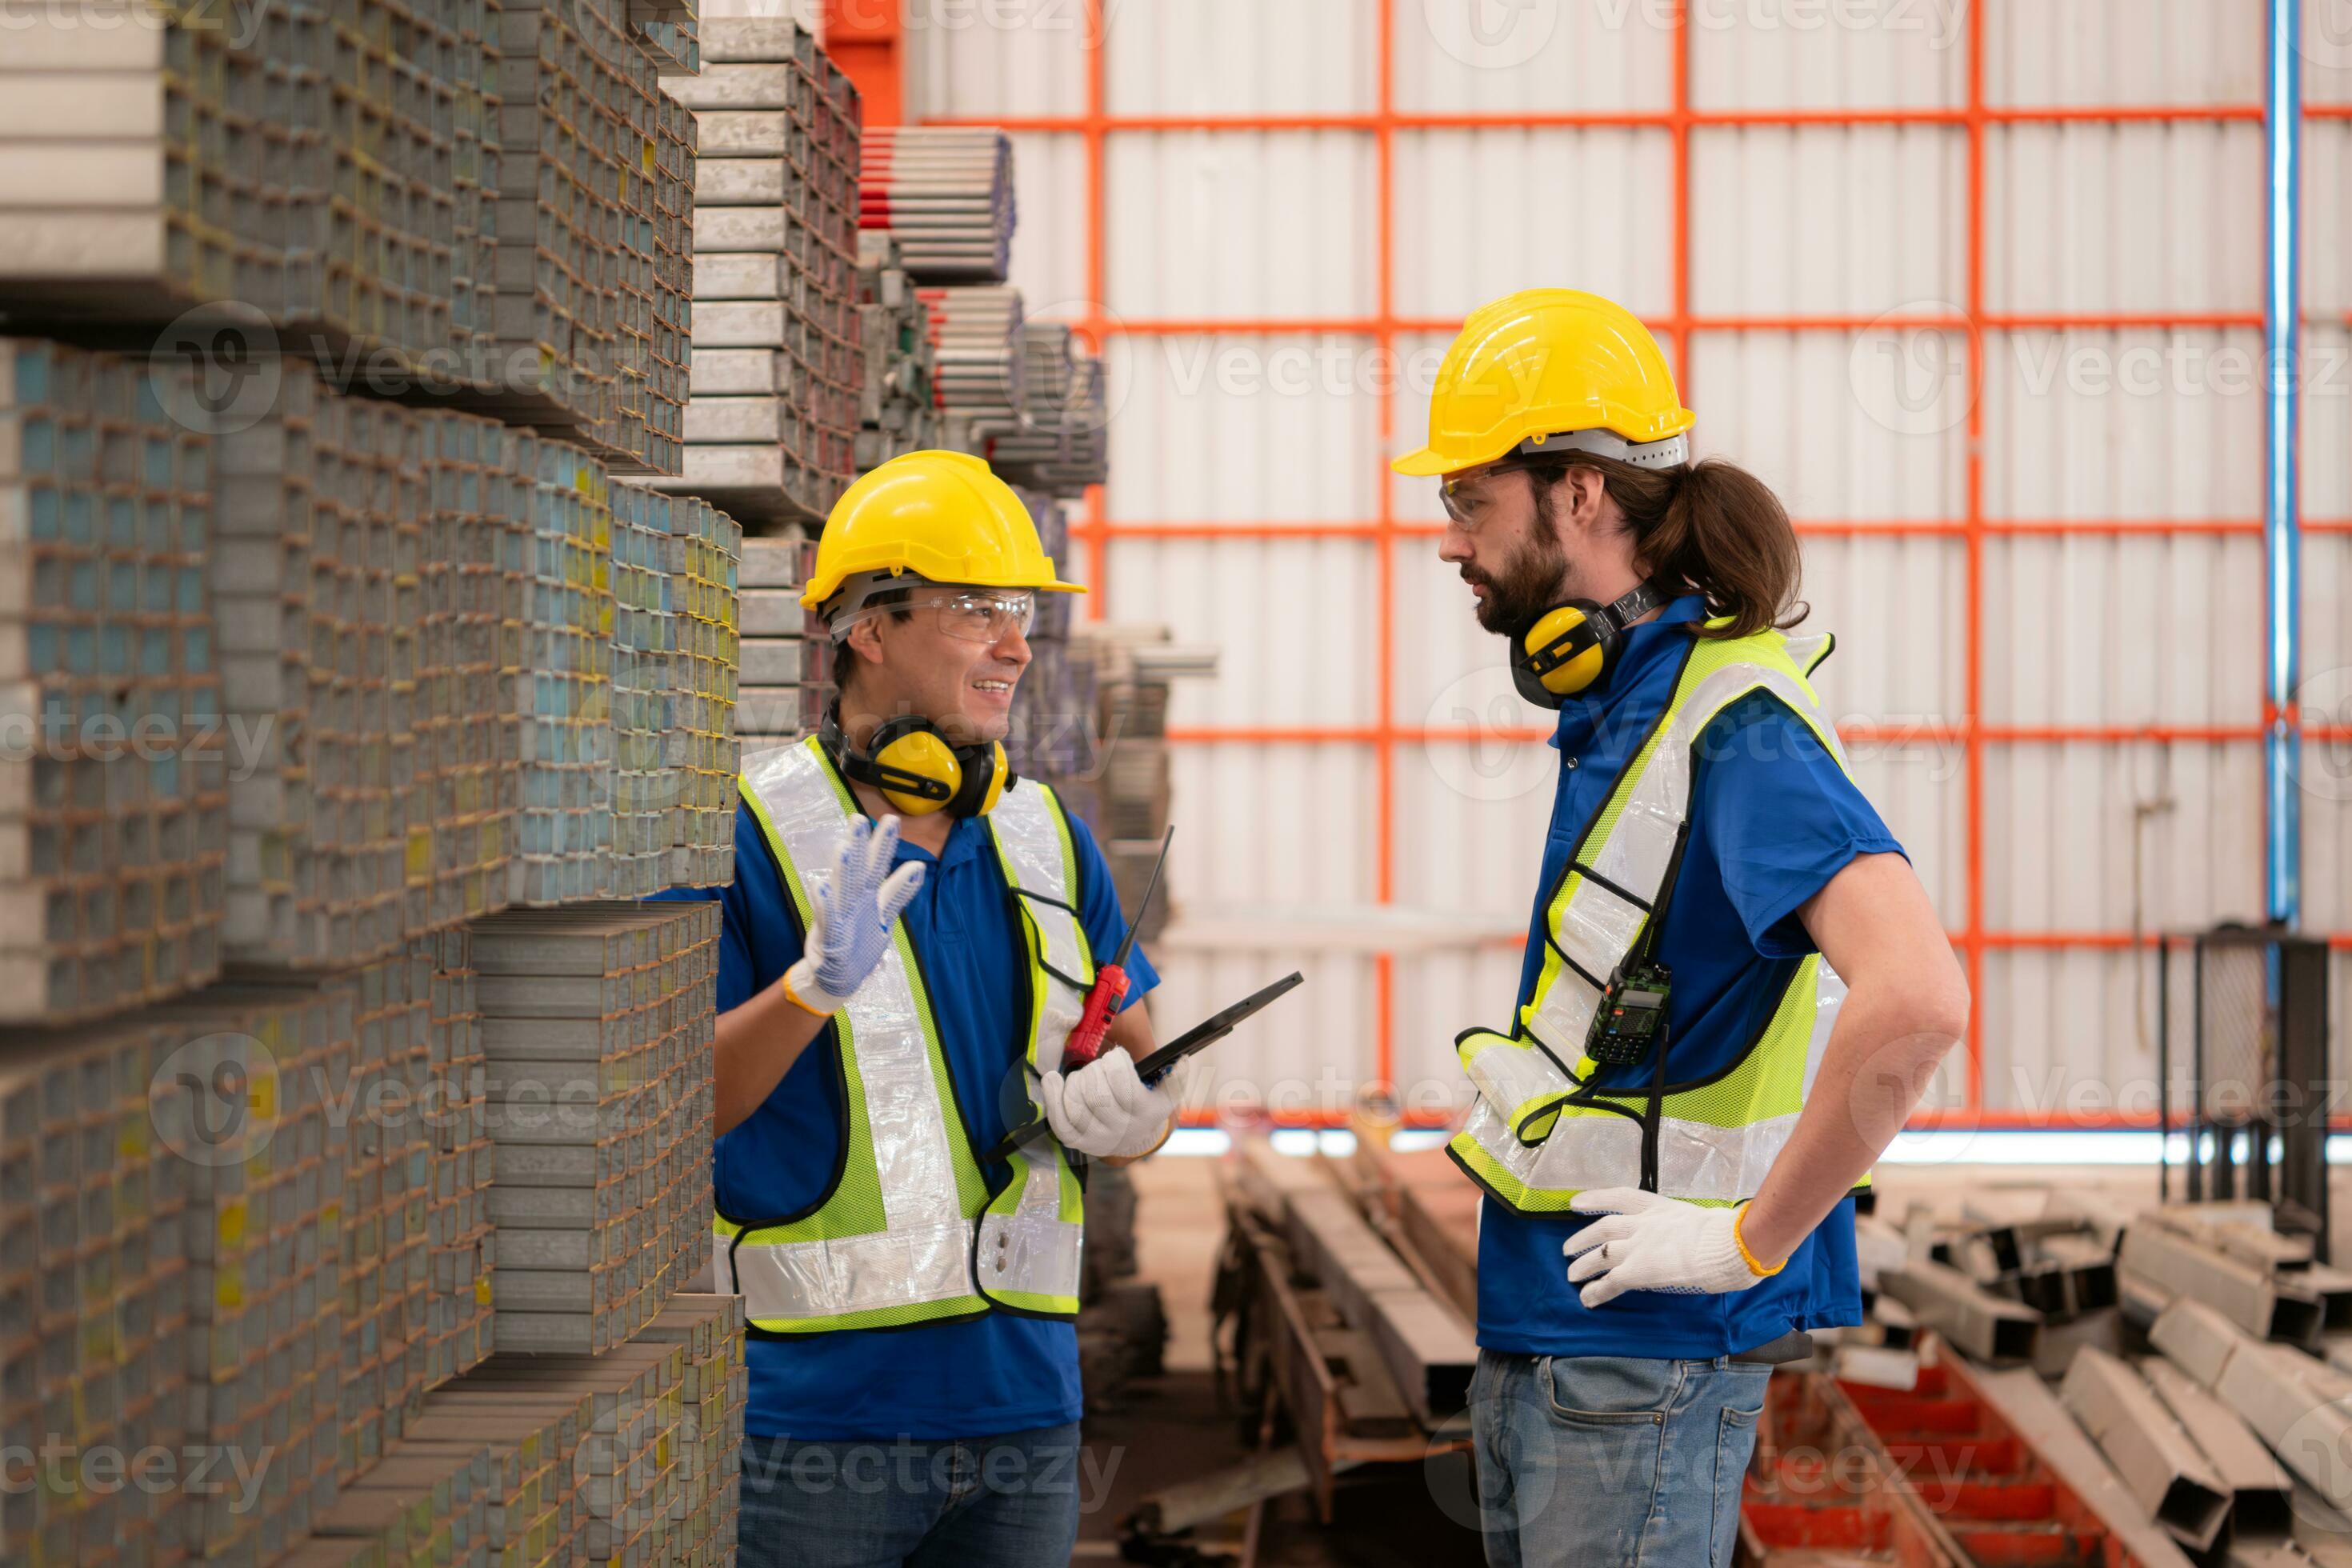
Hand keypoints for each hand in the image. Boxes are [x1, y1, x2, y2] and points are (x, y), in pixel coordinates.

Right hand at [784, 815, 925, 1014]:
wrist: (836, 978)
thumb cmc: (858, 941)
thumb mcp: (883, 916)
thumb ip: (898, 892)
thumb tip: (919, 866)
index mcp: (868, 897)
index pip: (879, 867)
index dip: (884, 846)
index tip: (891, 819)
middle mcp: (854, 902)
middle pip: (860, 871)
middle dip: (861, 847)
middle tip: (860, 819)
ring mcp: (841, 918)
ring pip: (842, 890)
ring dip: (843, 871)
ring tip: (844, 849)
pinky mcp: (830, 938)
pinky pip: (828, 919)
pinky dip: (823, 904)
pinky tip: (818, 886)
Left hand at [1037, 1049, 1180, 1158]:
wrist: (1133, 1139)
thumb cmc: (1145, 1103)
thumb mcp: (1163, 1091)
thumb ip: (1174, 1075)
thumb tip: (1182, 1060)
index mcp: (1147, 1114)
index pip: (1125, 1086)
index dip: (1115, 1064)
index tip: (1115, 1054)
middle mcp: (1123, 1130)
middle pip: (1097, 1095)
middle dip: (1094, 1070)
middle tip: (1098, 1065)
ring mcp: (1098, 1139)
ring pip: (1077, 1106)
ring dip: (1075, 1081)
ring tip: (1082, 1074)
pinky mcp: (1078, 1142)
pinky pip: (1060, 1121)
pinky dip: (1053, 1097)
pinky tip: (1054, 1079)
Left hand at [1562, 1188, 1768, 1308]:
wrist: (1728, 1244)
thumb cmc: (1729, 1233)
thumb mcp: (1707, 1218)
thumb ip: (1695, 1226)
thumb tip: (1704, 1233)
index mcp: (1661, 1208)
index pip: (1621, 1197)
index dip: (1596, 1198)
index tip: (1577, 1202)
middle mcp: (1644, 1224)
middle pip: (1604, 1227)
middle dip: (1583, 1237)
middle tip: (1567, 1247)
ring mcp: (1638, 1246)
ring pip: (1601, 1254)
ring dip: (1583, 1265)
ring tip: (1571, 1275)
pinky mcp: (1638, 1270)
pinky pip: (1610, 1282)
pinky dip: (1596, 1291)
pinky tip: (1586, 1300)